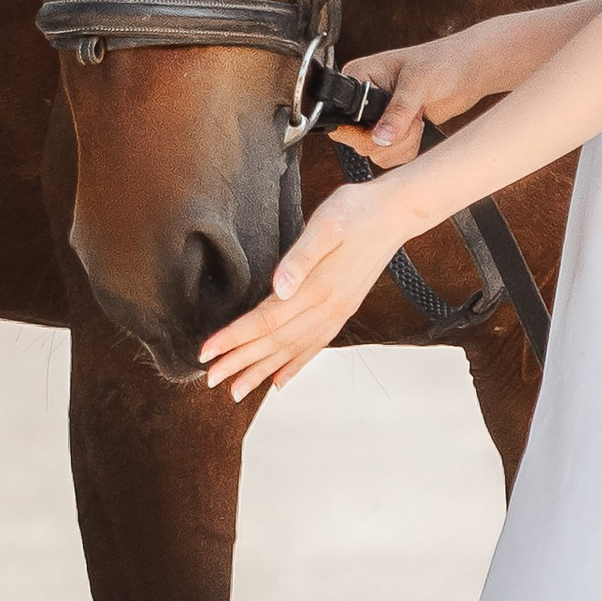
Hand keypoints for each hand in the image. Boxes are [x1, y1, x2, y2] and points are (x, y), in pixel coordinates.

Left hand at [196, 187, 402, 401]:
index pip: (265, 322)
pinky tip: (279, 380)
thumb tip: (278, 288)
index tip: (205, 354)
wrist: (396, 213)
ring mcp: (337, 313)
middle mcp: (328, 309)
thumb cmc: (356, 211)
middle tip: (210, 380)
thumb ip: (300, 258)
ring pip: (292, 350)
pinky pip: (314, 346)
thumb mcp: (325, 224)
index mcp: (317, 289)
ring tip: (238, 389)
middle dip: (239, 362)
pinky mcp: (342, 310)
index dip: (233, 339)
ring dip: (262, 371)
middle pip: (274, 343)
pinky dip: (294, 366)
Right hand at [328, 27, 492, 163]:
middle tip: (412, 118)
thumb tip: (381, 137)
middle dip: (390, 138)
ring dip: (402, 144)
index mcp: (358, 77)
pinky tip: (419, 126)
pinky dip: (408, 149)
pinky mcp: (393, 131)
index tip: (386, 128)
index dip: (363, 131)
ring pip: (375, 152)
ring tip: (417, 119)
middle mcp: (364, 99)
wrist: (468, 72)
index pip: (343, 117)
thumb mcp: (418, 83)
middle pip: (358, 142)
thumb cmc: (443, 62)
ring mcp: (378, 117)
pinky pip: (391, 155)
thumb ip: (399, 111)